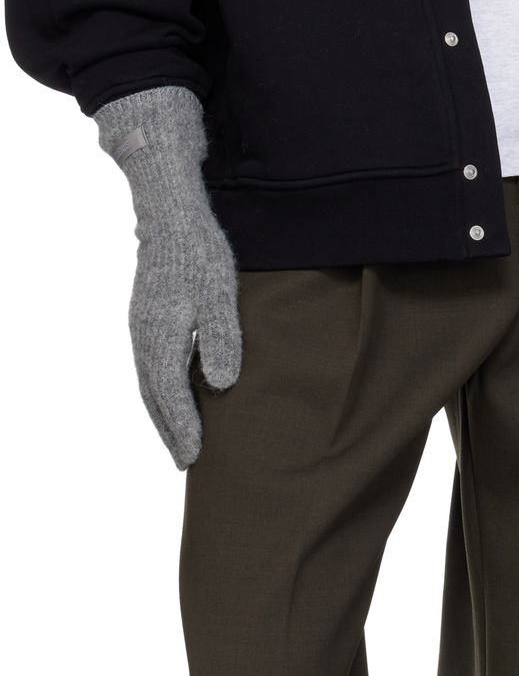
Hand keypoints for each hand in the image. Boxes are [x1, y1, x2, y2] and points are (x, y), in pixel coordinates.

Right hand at [95, 84, 242, 467]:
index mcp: (161, 336)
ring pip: (148, 382)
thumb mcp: (220, 295)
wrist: (170, 214)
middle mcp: (145, 337)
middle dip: (169, 430)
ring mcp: (141, 326)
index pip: (171, 395)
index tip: (195, 457)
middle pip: (154, 396)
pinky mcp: (145, 316)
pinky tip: (171, 394)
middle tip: (185, 461)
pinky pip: (148, 365)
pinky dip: (158, 389)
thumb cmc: (199, 253)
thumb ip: (221, 341)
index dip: (183, 428)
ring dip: (162, 413)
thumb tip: (220, 386)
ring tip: (178, 437)